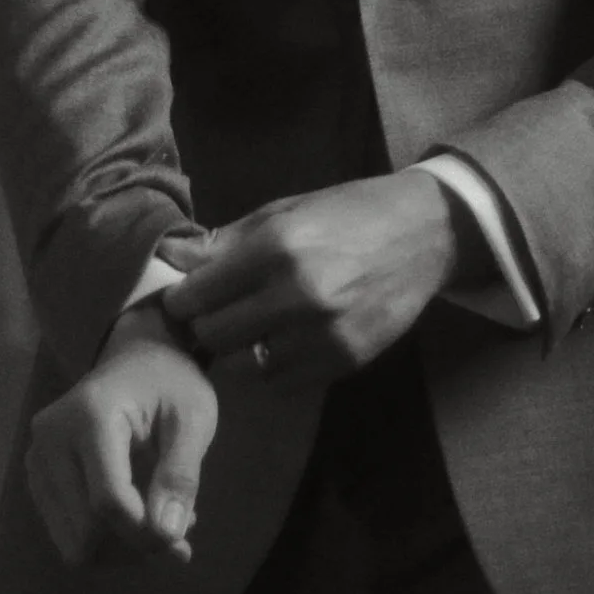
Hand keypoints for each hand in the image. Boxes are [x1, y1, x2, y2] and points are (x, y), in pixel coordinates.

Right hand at [24, 311, 217, 567]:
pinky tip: (136, 520)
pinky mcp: (37, 477)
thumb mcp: (194, 418)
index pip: (107, 502)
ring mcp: (37, 460)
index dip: (145, 535)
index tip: (182, 540)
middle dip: (134, 546)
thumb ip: (181, 475)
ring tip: (159, 524)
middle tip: (176, 534)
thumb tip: (166, 535)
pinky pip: (66, 533)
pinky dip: (104, 540)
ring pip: (73, 542)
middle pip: (86, 530)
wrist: (135, 357)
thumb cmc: (170, 383)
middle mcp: (50, 440)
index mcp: (90, 416)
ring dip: (120, 548)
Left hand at [162, 170, 467, 388]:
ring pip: (242, 366)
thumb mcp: (284, 211)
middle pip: (213, 335)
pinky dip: (272, 365)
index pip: (195, 295)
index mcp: (275, 248)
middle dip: (206, 325)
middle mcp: (296, 295)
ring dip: (238, 350)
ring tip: (251, 329)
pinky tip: (285, 339)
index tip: (185, 297)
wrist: (423, 235)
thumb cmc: (347, 213)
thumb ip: (225, 241)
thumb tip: (170, 258)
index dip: (182, 298)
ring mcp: (322, 334)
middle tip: (217, 313)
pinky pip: (279, 381)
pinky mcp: (343, 362)